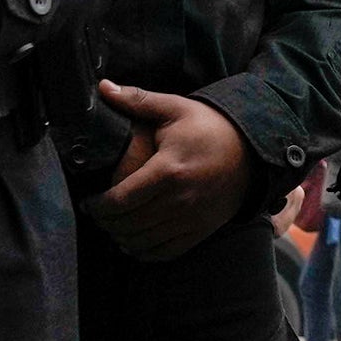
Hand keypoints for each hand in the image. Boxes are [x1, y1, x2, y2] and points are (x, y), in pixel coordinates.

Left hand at [92, 81, 256, 255]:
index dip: (97, 206)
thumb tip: (102, 88)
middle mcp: (180, 200)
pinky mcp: (201, 230)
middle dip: (106, 222)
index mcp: (168, 170)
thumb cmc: (210, 126)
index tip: (87, 202)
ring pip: (144, 242)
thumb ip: (137, 101)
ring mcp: (192, 219)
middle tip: (96, 213)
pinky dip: (144, 252)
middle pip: (129, 224)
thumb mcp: (174, 108)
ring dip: (121, 238)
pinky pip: (165, 252)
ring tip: (112, 226)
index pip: (121, 200)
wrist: (254, 148)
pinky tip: (133, 242)